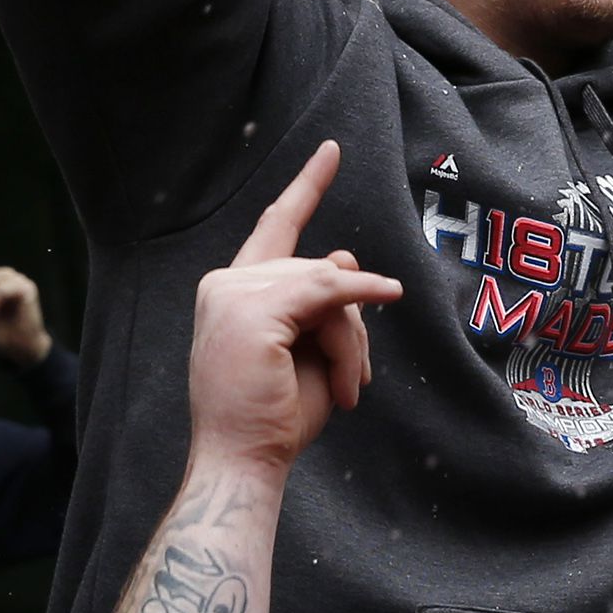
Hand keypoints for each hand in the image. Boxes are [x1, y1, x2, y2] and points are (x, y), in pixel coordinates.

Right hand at [185, 140, 397, 473]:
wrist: (242, 460)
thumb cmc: (274, 419)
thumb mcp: (311, 351)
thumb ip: (325, 303)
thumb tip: (345, 255)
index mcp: (233, 292)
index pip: (275, 227)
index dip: (306, 188)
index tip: (331, 152)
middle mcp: (226, 284)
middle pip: (319, 271)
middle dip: (349, 326)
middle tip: (356, 386)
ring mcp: (234, 293)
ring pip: (327, 286)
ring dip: (350, 341)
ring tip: (350, 390)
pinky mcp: (253, 309)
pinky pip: (327, 291)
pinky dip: (361, 295)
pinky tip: (387, 293)